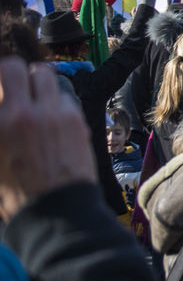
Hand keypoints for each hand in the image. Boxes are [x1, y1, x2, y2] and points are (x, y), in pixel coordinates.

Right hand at [0, 59, 97, 220]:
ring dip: (38, 84)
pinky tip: (53, 120)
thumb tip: (4, 107)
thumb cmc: (17, 195)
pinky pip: (64, 97)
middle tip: (14, 88)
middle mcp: (22, 113)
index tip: (1, 89)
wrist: (55, 213)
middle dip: (14, 74)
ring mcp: (51, 113)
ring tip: (35, 102)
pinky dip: (57, 103)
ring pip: (45, 76)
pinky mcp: (75, 119)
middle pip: (17, 67)